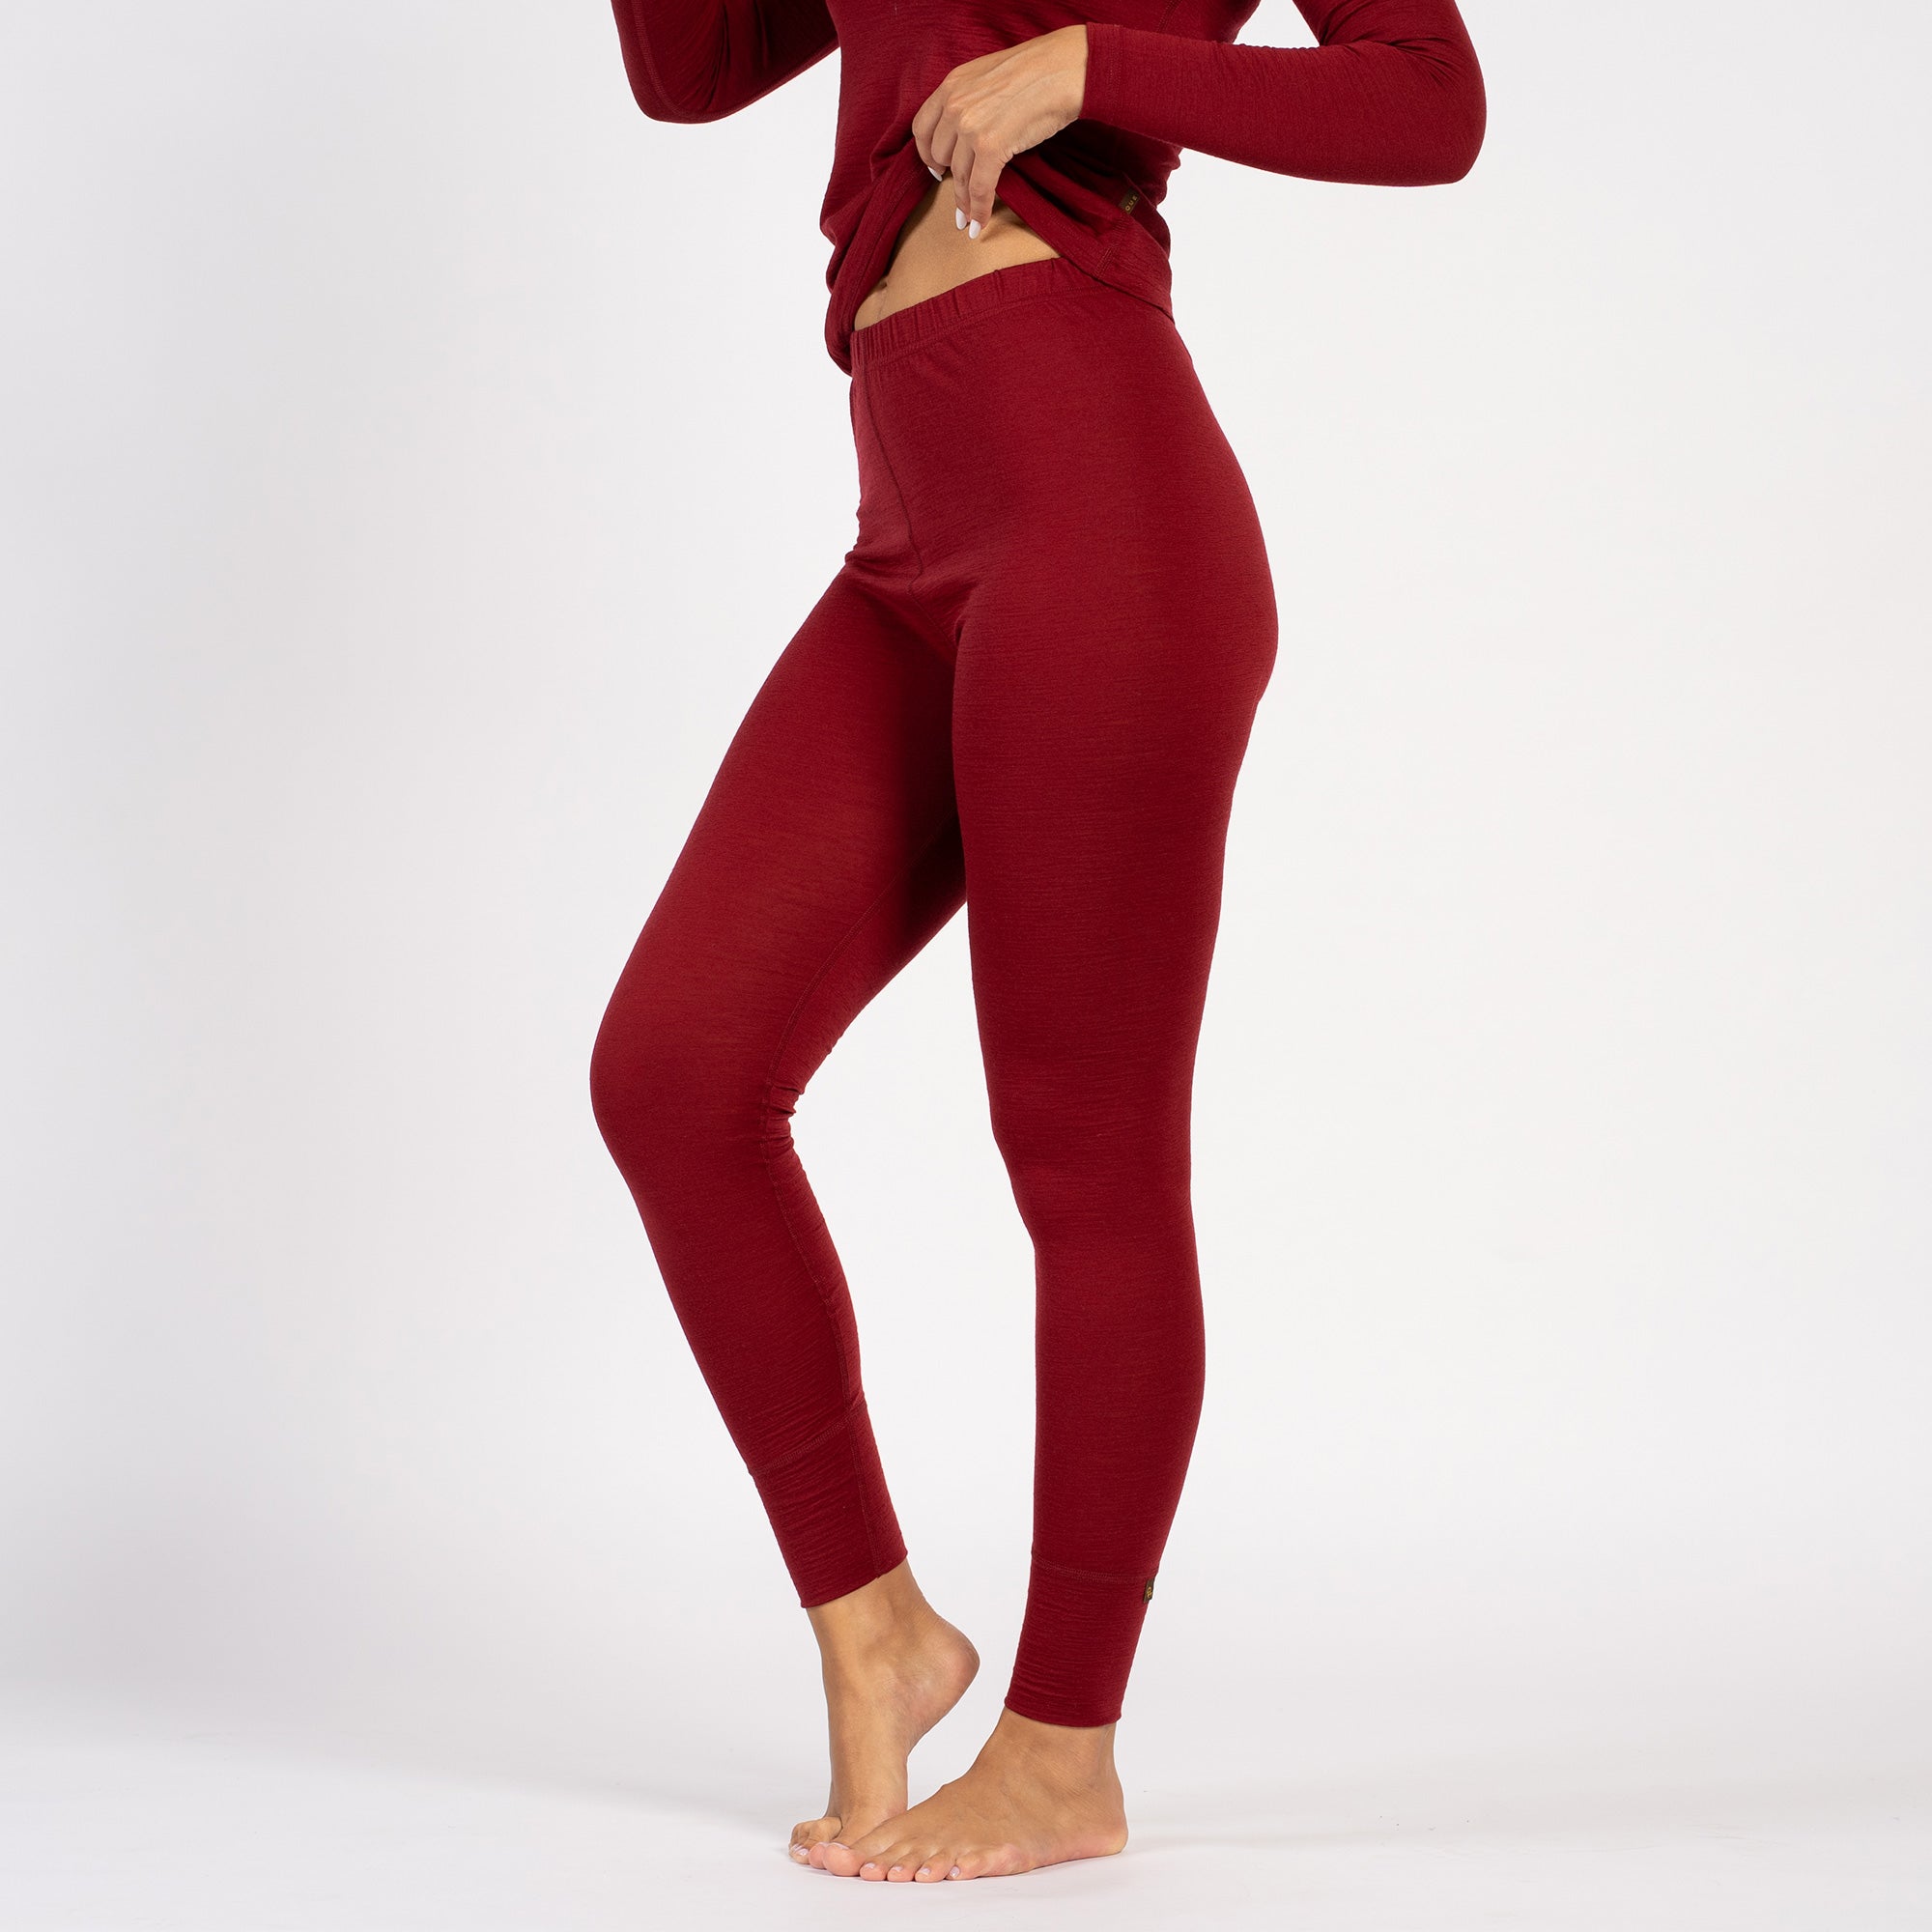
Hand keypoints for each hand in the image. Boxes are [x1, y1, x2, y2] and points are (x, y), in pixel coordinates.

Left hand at [912, 26, 1087, 237]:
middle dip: (951, 177)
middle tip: (961, 192)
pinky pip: (979, 189)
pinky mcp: (991, 147)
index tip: (937, 169)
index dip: (926, 154)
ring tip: (968, 219)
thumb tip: (968, 129)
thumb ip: (971, 99)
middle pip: (939, 156)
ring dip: (964, 203)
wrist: (1065, 68)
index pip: (921, 128)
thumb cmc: (1038, 71)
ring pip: (959, 177)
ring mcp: (971, 127)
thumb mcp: (989, 76)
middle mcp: (955, 104)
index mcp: (951, 84)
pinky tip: (979, 225)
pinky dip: (979, 211)